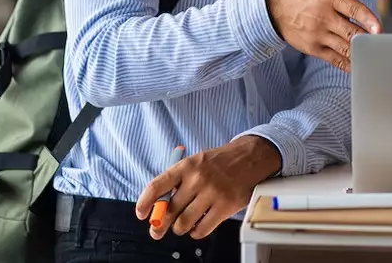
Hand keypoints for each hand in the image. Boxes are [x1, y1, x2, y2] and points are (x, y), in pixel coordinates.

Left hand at [136, 136, 281, 239]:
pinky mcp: (226, 206)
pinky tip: (197, 227)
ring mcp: (212, 193)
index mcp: (186, 166)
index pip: (157, 186)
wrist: (250, 157)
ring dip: (179, 228)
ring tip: (182, 225)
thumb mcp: (196, 162)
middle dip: (160, 224)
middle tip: (157, 231)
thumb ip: (178, 181)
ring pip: (184, 222)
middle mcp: (198, 179)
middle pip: (169, 210)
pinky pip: (202, 229)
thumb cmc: (220, 162)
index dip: (145, 203)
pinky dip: (196, 232)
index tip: (141, 214)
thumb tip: (160, 206)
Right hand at [266, 0, 390, 71]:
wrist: (275, 8)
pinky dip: (350, 64)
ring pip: (345, 48)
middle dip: (368, 40)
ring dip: (362, 53)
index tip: (379, 29)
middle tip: (382, 44)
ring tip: (376, 55)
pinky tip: (360, 64)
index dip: (367, 19)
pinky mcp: (313, 48)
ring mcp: (317, 34)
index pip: (353, 9)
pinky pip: (336, 60)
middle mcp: (323, 16)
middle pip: (351, 32)